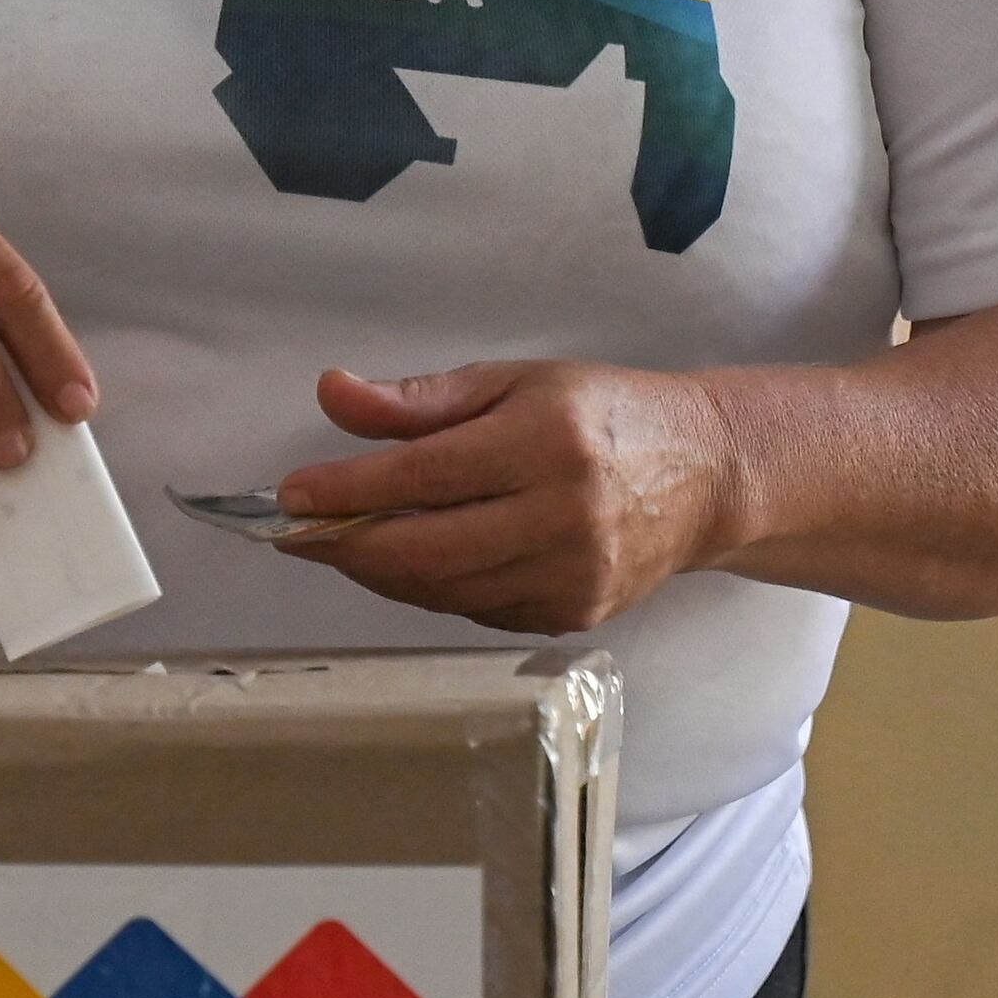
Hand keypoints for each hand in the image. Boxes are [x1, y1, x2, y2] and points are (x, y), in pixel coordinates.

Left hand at [267, 361, 744, 634]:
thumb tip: (332, 394)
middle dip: (346, 546)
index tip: (292, 494)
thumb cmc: (602, 414)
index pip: (422, 477)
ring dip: (380, 572)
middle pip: (424, 551)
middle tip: (299, 532)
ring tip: (347, 542)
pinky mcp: (573, 615)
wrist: (706, 474)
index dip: (345, 491)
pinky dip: (432, 588)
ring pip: (443, 591)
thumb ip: (419, 399)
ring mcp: (571, 576)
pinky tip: (416, 560)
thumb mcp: (514, 381)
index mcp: (545, 442)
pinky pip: (475, 611)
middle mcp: (562, 515)